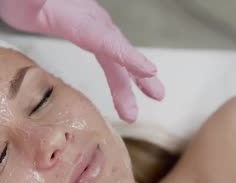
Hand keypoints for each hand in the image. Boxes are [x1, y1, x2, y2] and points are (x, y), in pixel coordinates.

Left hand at [0, 0, 165, 122]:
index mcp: (78, 18)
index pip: (106, 40)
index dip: (127, 57)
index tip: (149, 71)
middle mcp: (92, 21)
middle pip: (118, 52)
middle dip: (137, 75)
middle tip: (157, 96)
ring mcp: (92, 26)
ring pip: (116, 57)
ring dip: (131, 83)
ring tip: (135, 111)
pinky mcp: (87, 31)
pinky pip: (110, 55)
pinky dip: (122, 73)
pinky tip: (128, 90)